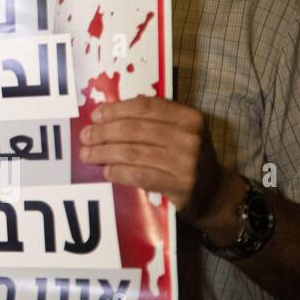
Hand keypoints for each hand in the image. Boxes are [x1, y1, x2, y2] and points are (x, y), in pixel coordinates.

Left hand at [82, 95, 235, 230]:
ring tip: (87, 154)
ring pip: (132, 152)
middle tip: (85, 137)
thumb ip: (152, 119)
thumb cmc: (186, 157)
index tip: (95, 116)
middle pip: (133, 129)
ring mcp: (186, 162)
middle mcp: (189, 137)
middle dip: (103, 133)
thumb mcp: (179, 132)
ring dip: (104, 153)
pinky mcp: (179, 185)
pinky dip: (118, 172)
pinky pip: (139, 175)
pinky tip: (106, 171)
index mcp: (189, 117)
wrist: (215, 193)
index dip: (116, 109)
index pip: (145, 106)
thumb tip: (108, 112)